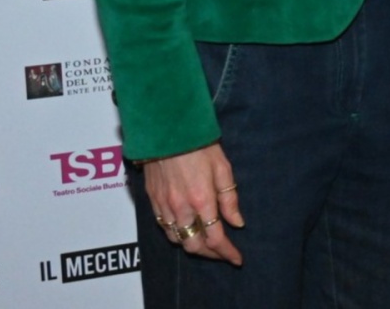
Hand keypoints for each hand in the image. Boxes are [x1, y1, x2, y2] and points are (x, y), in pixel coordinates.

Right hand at [143, 143, 244, 264]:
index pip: (215, 238)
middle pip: (194, 246)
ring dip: (192, 246)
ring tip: (206, 244)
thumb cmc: (199, 145)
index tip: (237, 258)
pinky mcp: (153, 201)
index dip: (227, 253)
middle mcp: (181, 208)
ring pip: (176, 240)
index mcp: (202, 200)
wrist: (166, 131)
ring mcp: (164, 206)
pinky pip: (163, 228)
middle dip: (210, 255)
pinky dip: (176, 235)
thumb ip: (229, 198)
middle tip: (223, 253)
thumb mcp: (223, 168)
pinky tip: (186, 229)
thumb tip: (237, 223)